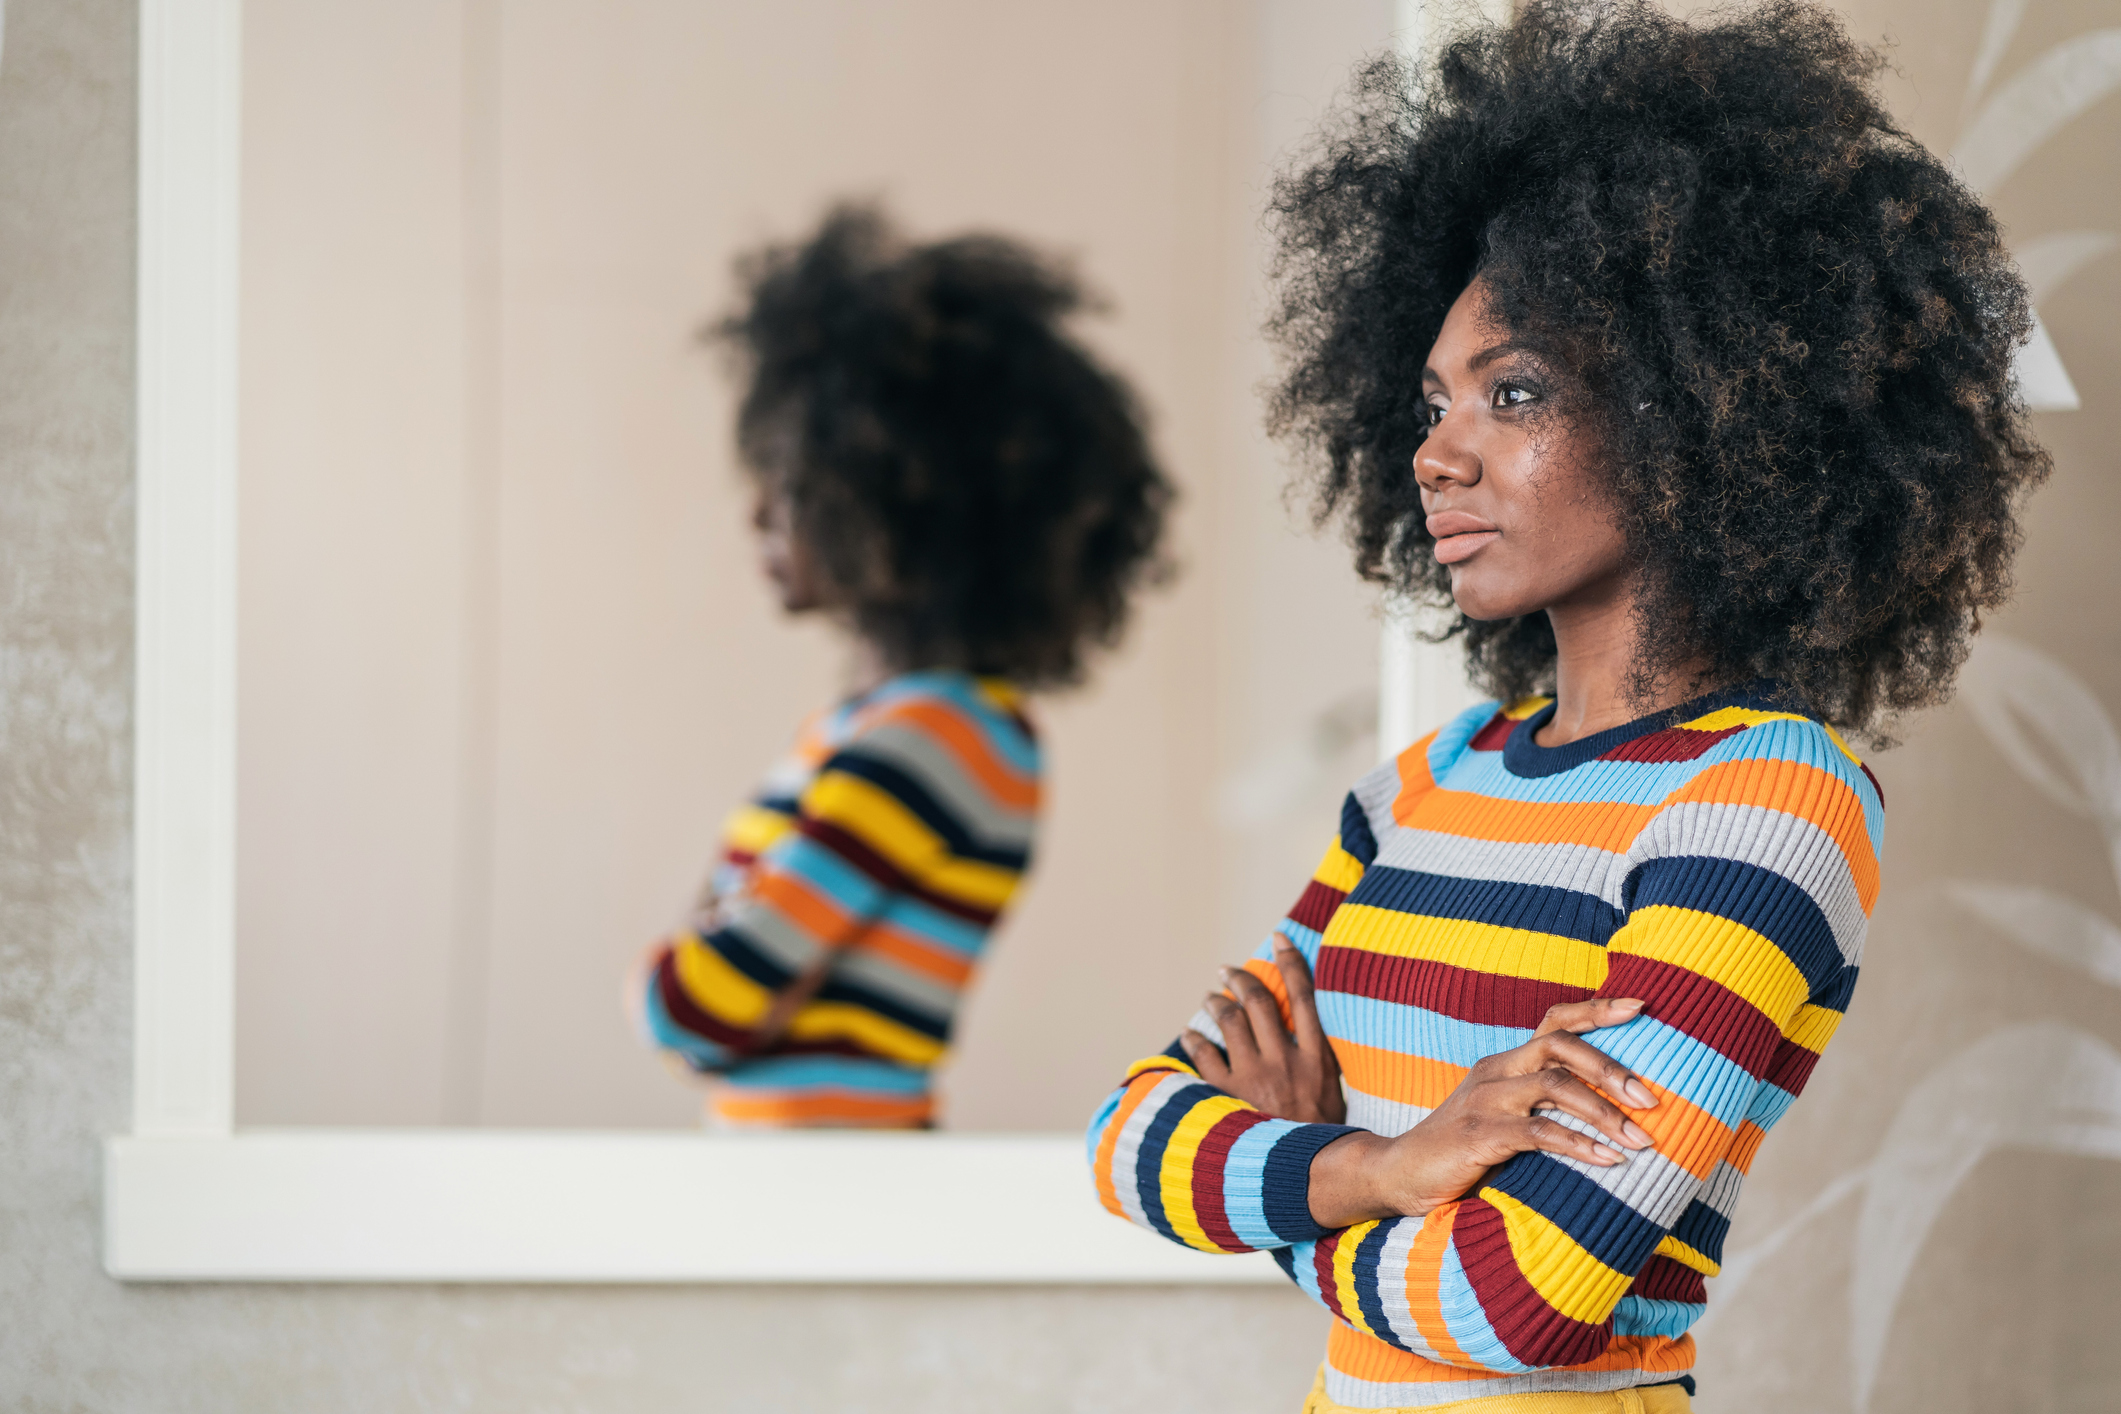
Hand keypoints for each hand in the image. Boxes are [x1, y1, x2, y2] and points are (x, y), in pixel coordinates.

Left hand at [1178, 933, 1344, 1123]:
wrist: (1305, 1180)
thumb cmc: (1320, 1142)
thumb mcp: (1334, 1100)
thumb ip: (1321, 1066)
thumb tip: (1311, 1036)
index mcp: (1317, 1059)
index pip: (1304, 996)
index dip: (1290, 962)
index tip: (1279, 939)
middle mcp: (1285, 1061)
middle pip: (1259, 1001)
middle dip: (1241, 978)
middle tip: (1229, 970)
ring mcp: (1255, 1077)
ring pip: (1229, 1021)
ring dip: (1216, 1003)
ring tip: (1211, 998)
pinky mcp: (1228, 1096)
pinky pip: (1204, 1056)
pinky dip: (1194, 1040)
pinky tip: (1190, 1034)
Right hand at [1307, 997, 1657, 1227]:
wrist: (1396, 1176)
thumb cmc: (1460, 1154)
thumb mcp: (1501, 1120)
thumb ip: (1539, 1109)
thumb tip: (1607, 1116)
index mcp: (1503, 1064)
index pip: (1554, 1021)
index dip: (1596, 1011)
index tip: (1641, 1007)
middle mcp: (1495, 1073)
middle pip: (1559, 1046)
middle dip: (1612, 1068)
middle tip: (1653, 1100)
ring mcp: (1484, 1101)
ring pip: (1555, 1086)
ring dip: (1605, 1112)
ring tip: (1642, 1140)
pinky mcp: (1477, 1135)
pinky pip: (1539, 1132)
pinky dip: (1580, 1144)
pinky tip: (1608, 1161)